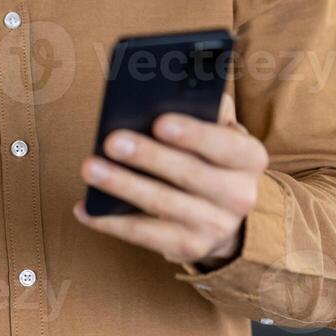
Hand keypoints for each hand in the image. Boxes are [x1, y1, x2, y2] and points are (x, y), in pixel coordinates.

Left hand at [73, 93, 268, 266]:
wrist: (227, 213)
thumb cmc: (213, 157)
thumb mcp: (220, 131)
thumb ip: (206, 108)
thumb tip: (175, 88)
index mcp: (250, 158)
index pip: (225, 145)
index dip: (193, 135)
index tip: (159, 122)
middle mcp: (240, 195)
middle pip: (189, 174)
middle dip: (147, 156)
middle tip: (112, 140)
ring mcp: (216, 226)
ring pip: (162, 205)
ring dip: (122, 185)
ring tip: (90, 167)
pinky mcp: (190, 248)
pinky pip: (145, 236)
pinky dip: (112, 223)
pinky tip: (86, 208)